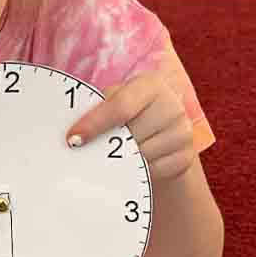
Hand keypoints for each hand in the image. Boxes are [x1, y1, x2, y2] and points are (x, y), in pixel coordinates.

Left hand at [66, 72, 195, 180]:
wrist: (165, 132)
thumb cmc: (130, 113)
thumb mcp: (117, 100)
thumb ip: (98, 108)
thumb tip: (70, 133)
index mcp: (150, 85)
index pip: (119, 107)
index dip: (93, 124)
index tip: (72, 139)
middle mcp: (171, 106)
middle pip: (129, 135)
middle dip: (104, 146)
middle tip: (87, 152)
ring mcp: (182, 133)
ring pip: (139, 156)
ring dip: (120, 160)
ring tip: (114, 155)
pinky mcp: (185, 158)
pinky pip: (151, 171)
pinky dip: (137, 171)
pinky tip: (133, 164)